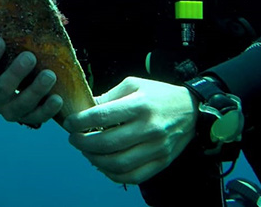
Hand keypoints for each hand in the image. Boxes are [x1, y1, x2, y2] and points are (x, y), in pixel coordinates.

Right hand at [0, 37, 63, 126]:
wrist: (24, 91)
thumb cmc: (16, 64)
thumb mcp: (11, 55)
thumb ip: (13, 40)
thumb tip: (26, 8)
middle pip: (2, 90)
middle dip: (15, 73)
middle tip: (30, 56)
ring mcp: (10, 113)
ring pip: (21, 105)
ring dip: (35, 90)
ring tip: (50, 75)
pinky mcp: (28, 120)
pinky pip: (38, 118)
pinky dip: (47, 109)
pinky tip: (57, 98)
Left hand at [63, 76, 197, 183]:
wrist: (191, 109)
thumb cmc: (158, 94)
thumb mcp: (133, 84)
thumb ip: (108, 97)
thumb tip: (83, 109)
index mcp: (140, 104)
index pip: (102, 116)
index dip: (80, 122)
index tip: (69, 123)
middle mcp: (149, 127)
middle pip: (107, 143)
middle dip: (83, 143)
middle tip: (74, 139)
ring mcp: (157, 148)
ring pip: (118, 163)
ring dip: (95, 160)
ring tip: (86, 152)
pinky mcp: (162, 161)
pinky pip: (133, 176)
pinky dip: (113, 174)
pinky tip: (103, 165)